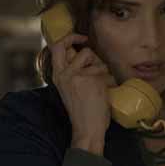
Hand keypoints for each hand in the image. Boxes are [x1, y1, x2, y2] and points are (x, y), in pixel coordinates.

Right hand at [49, 33, 116, 148]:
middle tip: (85, 40)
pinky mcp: (91, 79)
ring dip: (100, 66)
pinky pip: (104, 70)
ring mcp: (77, 75)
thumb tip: (86, 55)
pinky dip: (108, 78)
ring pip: (92, 56)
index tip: (80, 38)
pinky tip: (104, 90)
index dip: (67, 39)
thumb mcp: (70, 89)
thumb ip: (74, 73)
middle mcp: (64, 73)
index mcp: (58, 76)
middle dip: (76, 38)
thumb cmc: (82, 111)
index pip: (56, 49)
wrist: (87, 127)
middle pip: (69, 46)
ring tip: (100, 82)